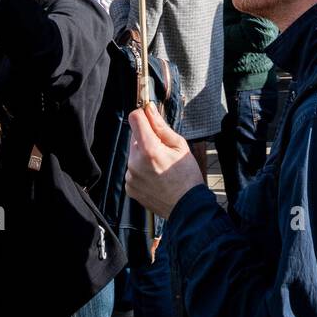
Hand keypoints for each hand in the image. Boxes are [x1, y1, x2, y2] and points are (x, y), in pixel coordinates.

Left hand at [126, 102, 202, 218]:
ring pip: (134, 154)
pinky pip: (133, 170)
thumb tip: (149, 109)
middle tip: (164, 150)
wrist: (186, 206)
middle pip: (134, 137)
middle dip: (147, 139)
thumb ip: (160, 126)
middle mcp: (135, 163)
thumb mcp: (179, 145)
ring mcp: (130, 176)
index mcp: (148, 149)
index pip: (134, 118)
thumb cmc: (187, 176)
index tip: (150, 117)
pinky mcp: (129, 187)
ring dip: (144, 155)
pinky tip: (155, 176)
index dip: (143, 115)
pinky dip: (141, 170)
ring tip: (161, 166)